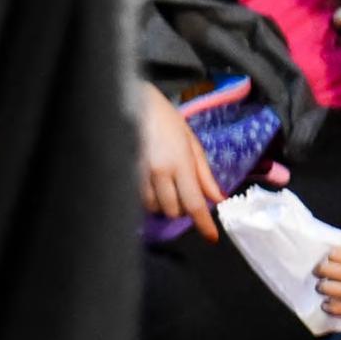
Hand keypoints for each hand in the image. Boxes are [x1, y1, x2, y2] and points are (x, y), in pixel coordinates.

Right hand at [138, 81, 223, 240]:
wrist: (131, 101)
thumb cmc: (165, 119)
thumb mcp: (191, 142)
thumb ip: (204, 173)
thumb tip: (217, 199)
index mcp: (179, 164)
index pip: (194, 203)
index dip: (203, 224)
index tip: (211, 238)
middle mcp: (158, 173)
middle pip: (173, 210)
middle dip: (182, 208)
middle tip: (183, 194)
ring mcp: (137, 174)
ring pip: (153, 207)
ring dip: (163, 204)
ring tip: (165, 188)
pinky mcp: (123, 173)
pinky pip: (137, 197)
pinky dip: (147, 198)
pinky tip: (149, 186)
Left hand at [322, 245, 340, 321]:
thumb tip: (339, 257)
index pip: (335, 254)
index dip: (330, 257)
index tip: (329, 261)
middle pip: (326, 269)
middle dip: (321, 271)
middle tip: (321, 274)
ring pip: (327, 288)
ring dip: (323, 288)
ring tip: (325, 289)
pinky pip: (335, 307)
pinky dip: (329, 306)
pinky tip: (328, 305)